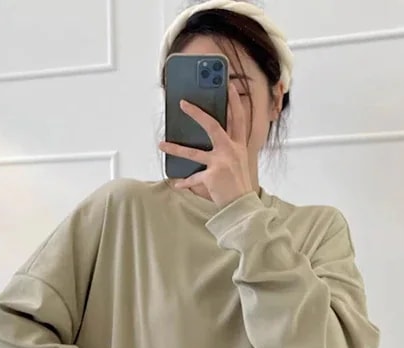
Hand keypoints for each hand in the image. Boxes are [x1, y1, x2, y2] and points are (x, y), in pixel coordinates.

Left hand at [159, 86, 253, 207]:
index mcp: (239, 146)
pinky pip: (193, 178)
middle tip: (182, 104)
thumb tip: (210, 141)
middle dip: (196, 113)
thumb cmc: (238, 185)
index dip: (234, 101)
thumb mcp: (238, 163)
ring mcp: (221, 162)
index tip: (228, 85)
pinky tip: (176, 183)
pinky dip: (185, 182)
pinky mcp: (212, 176)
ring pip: (193, 152)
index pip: (238, 118)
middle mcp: (230, 150)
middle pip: (212, 126)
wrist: (242, 205)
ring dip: (175, 148)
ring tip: (161, 144)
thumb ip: (227, 149)